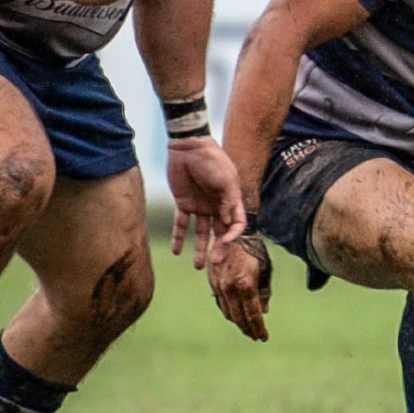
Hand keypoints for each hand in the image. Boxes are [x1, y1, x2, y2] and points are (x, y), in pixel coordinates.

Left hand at [167, 135, 245, 268]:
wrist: (189, 146)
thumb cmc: (212, 160)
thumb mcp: (225, 179)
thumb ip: (227, 202)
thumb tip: (226, 223)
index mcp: (231, 199)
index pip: (236, 223)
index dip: (234, 235)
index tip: (225, 243)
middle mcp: (217, 205)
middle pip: (220, 232)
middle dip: (219, 248)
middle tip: (213, 263)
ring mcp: (201, 205)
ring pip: (202, 232)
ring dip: (201, 248)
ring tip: (198, 266)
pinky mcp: (184, 203)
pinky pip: (181, 224)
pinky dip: (179, 237)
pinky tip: (177, 252)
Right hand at [208, 231, 272, 340]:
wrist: (234, 232)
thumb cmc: (255, 250)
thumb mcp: (265, 270)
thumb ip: (264, 292)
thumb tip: (263, 312)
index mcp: (246, 284)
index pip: (253, 314)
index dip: (259, 328)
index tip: (263, 337)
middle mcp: (231, 287)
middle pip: (239, 317)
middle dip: (248, 329)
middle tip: (255, 336)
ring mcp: (219, 285)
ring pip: (228, 312)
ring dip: (238, 322)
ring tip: (247, 328)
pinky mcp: (213, 281)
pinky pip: (221, 303)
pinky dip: (229, 311)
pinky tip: (235, 315)